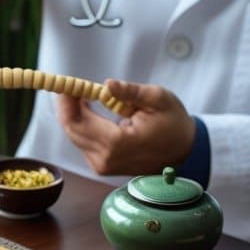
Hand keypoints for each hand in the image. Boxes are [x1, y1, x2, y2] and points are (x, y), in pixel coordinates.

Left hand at [56, 79, 196, 175]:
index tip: (65, 84)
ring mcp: (102, 165)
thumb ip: (130, 92)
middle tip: (69, 86)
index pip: (78, 122)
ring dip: (74, 115)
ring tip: (81, 94)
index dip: (67, 102)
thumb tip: (107, 84)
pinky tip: (89, 110)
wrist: (184, 151)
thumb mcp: (158, 99)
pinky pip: (83, 143)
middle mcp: (105, 158)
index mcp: (117, 142)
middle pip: (71, 130)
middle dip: (66, 107)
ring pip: (75, 136)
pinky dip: (82, 125)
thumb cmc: (173, 123)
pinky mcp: (103, 166)